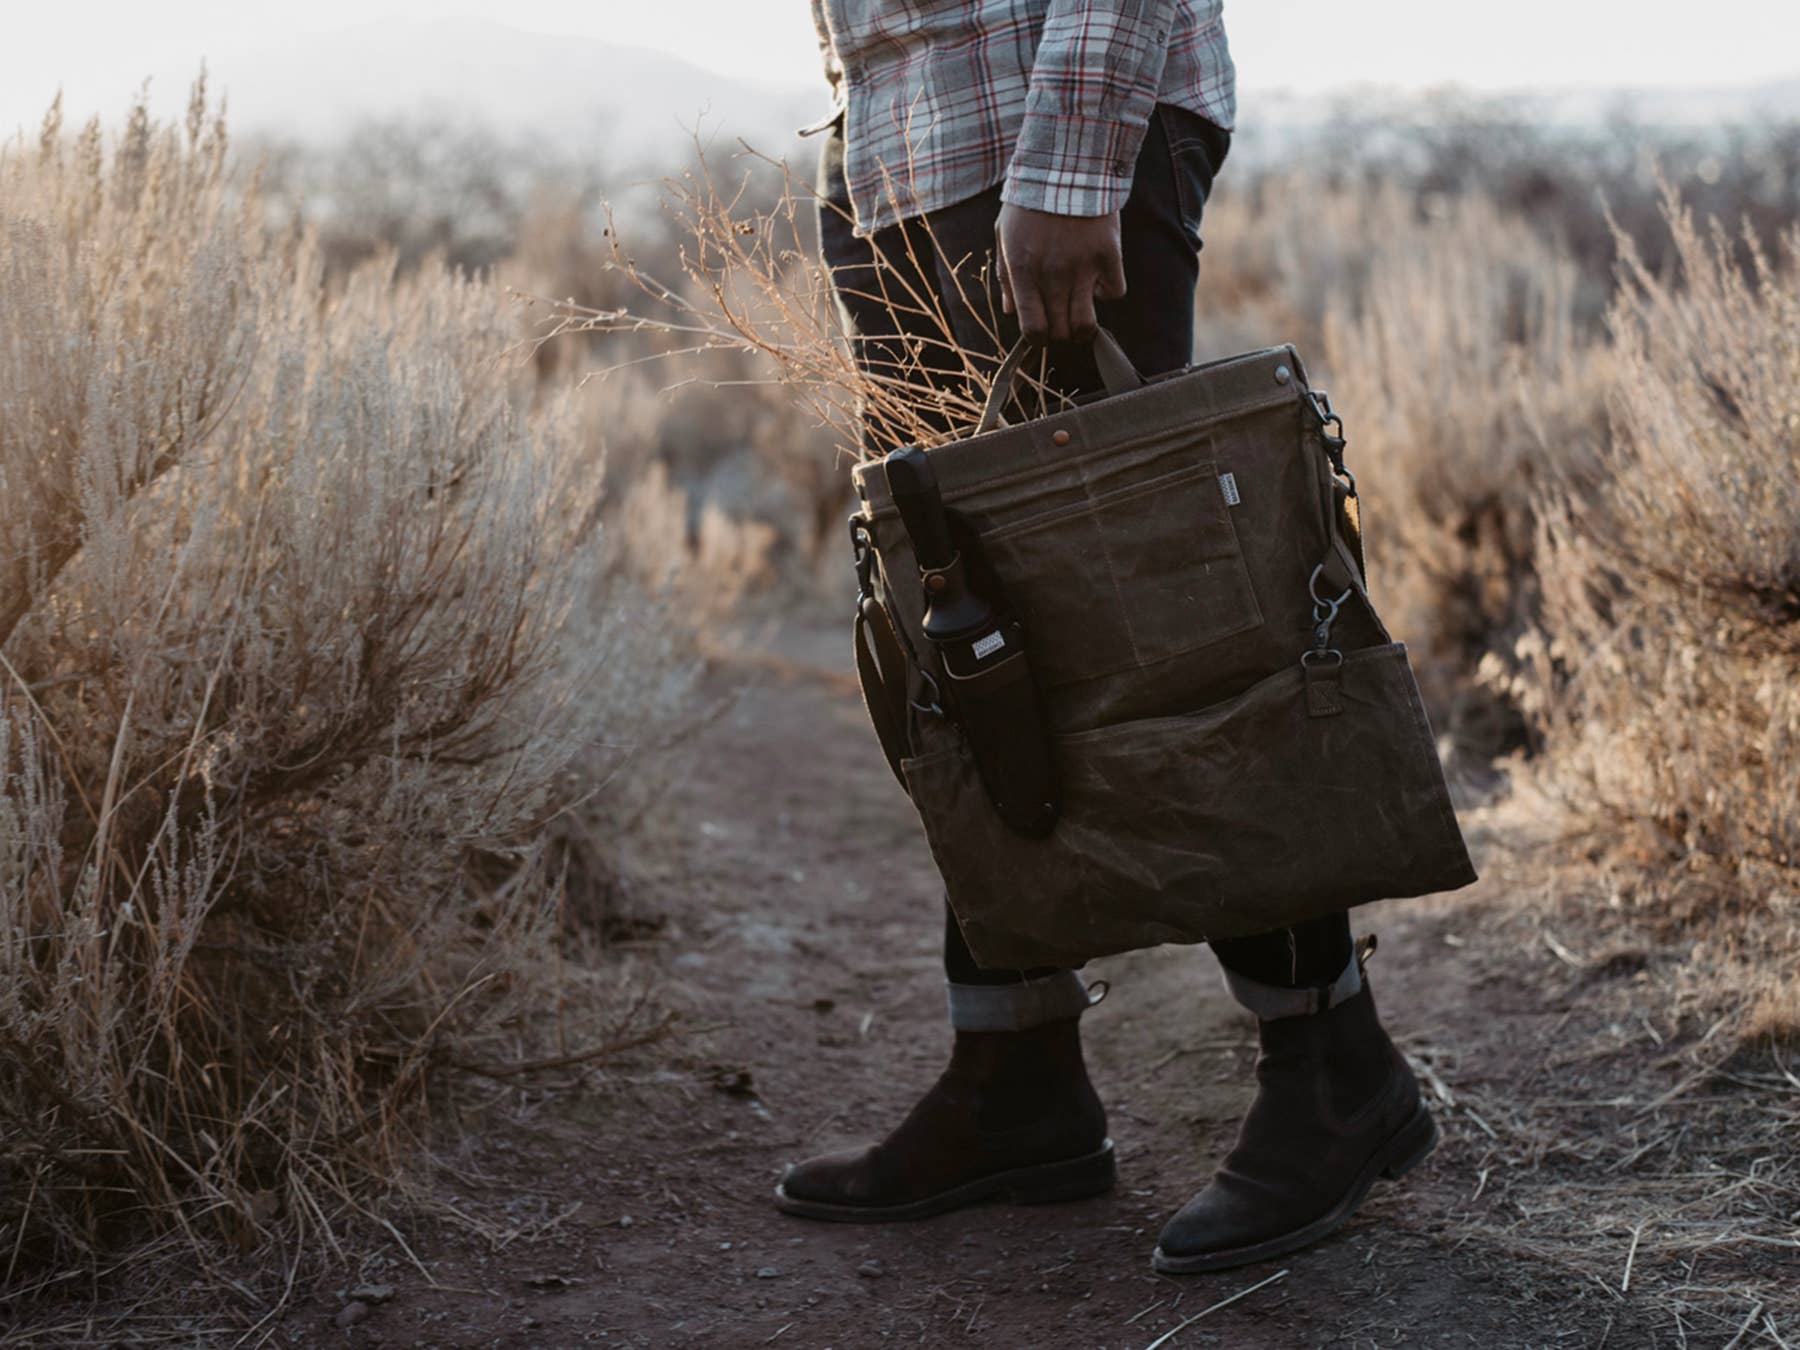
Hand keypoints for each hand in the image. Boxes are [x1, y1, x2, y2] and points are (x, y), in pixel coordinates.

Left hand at [996, 203, 1126, 344]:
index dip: (1038, 339)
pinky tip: (1100, 279)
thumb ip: (1006, 275)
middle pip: (1061, 332)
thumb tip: (1010, 311)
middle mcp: (1052, 275)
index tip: (1041, 333)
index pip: (1032, 329)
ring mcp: (1083, 267)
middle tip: (1061, 319)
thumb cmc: (1030, 201)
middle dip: (1060, 332)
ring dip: (1084, 327)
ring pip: (1087, 324)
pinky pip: (1115, 293)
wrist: (1067, 163)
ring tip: (1082, 314)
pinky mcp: (1109, 255)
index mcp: (1022, 271)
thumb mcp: (1005, 234)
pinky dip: (1108, 292)